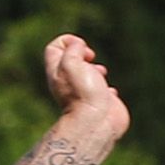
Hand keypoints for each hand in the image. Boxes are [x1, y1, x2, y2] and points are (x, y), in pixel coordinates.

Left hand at [41, 34, 128, 148]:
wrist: (96, 122)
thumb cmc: (84, 93)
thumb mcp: (72, 63)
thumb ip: (73, 49)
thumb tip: (79, 47)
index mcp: (58, 72)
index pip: (54, 48)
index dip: (68, 41)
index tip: (81, 48)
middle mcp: (68, 82)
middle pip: (71, 60)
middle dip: (83, 54)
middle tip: (90, 59)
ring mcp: (84, 93)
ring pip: (87, 74)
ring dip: (97, 69)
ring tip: (101, 74)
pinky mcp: (99, 103)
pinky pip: (102, 91)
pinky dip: (107, 87)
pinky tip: (109, 93)